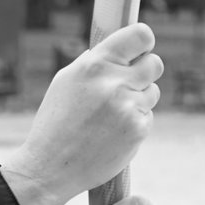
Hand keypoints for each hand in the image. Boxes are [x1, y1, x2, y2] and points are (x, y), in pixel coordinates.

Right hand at [1, 23, 162, 204]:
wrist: (49, 169)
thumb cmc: (55, 124)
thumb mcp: (65, 83)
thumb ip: (93, 62)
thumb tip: (118, 48)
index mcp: (94, 65)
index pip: (140, 36)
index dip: (144, 42)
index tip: (141, 49)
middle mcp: (113, 83)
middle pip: (154, 64)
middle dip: (145, 72)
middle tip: (129, 84)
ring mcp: (128, 107)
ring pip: (152, 92)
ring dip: (138, 100)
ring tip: (111, 116)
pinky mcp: (137, 130)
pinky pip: (147, 117)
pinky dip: (134, 123)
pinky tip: (112, 134)